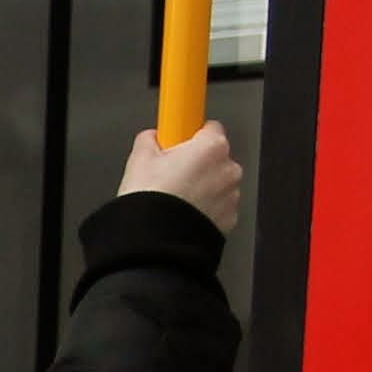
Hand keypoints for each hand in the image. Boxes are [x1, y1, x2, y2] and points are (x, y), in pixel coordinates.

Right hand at [120, 120, 243, 235]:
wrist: (157, 243)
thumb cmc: (153, 201)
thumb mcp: (140, 160)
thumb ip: (149, 140)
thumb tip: (151, 139)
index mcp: (212, 147)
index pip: (209, 127)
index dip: (190, 135)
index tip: (179, 141)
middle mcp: (229, 169)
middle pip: (214, 157)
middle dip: (196, 163)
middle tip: (170, 174)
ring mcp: (232, 196)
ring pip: (217, 184)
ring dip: (201, 187)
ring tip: (174, 198)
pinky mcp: (229, 220)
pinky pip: (217, 207)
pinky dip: (204, 208)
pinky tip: (182, 213)